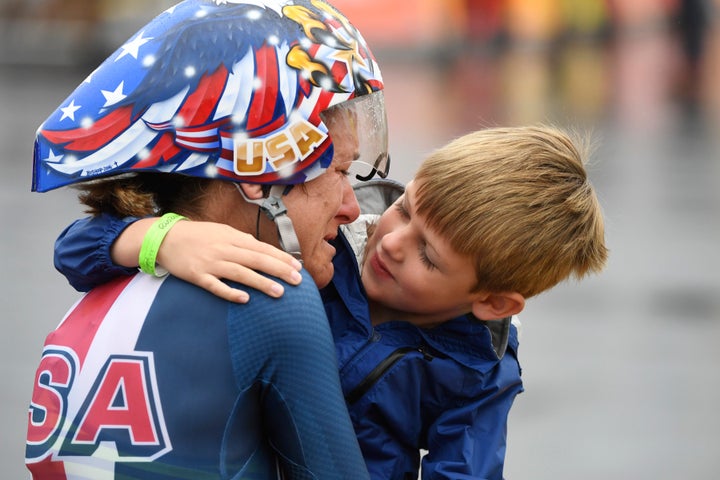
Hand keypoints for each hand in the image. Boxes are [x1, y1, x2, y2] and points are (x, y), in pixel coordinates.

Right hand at [112, 218, 302, 302]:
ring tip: (279, 293)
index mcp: (231, 237)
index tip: (297, 267)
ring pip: (240, 273)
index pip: (261, 248)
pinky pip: (215, 286)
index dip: (280, 257)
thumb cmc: (197, 235)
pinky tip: (245, 299)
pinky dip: (230, 292)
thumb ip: (240, 239)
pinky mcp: (197, 276)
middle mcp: (223, 249)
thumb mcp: (221, 230)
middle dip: (278, 270)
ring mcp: (210, 263)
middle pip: (256, 260)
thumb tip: (259, 247)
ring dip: (261, 283)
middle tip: (297, 281)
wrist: (164, 238)